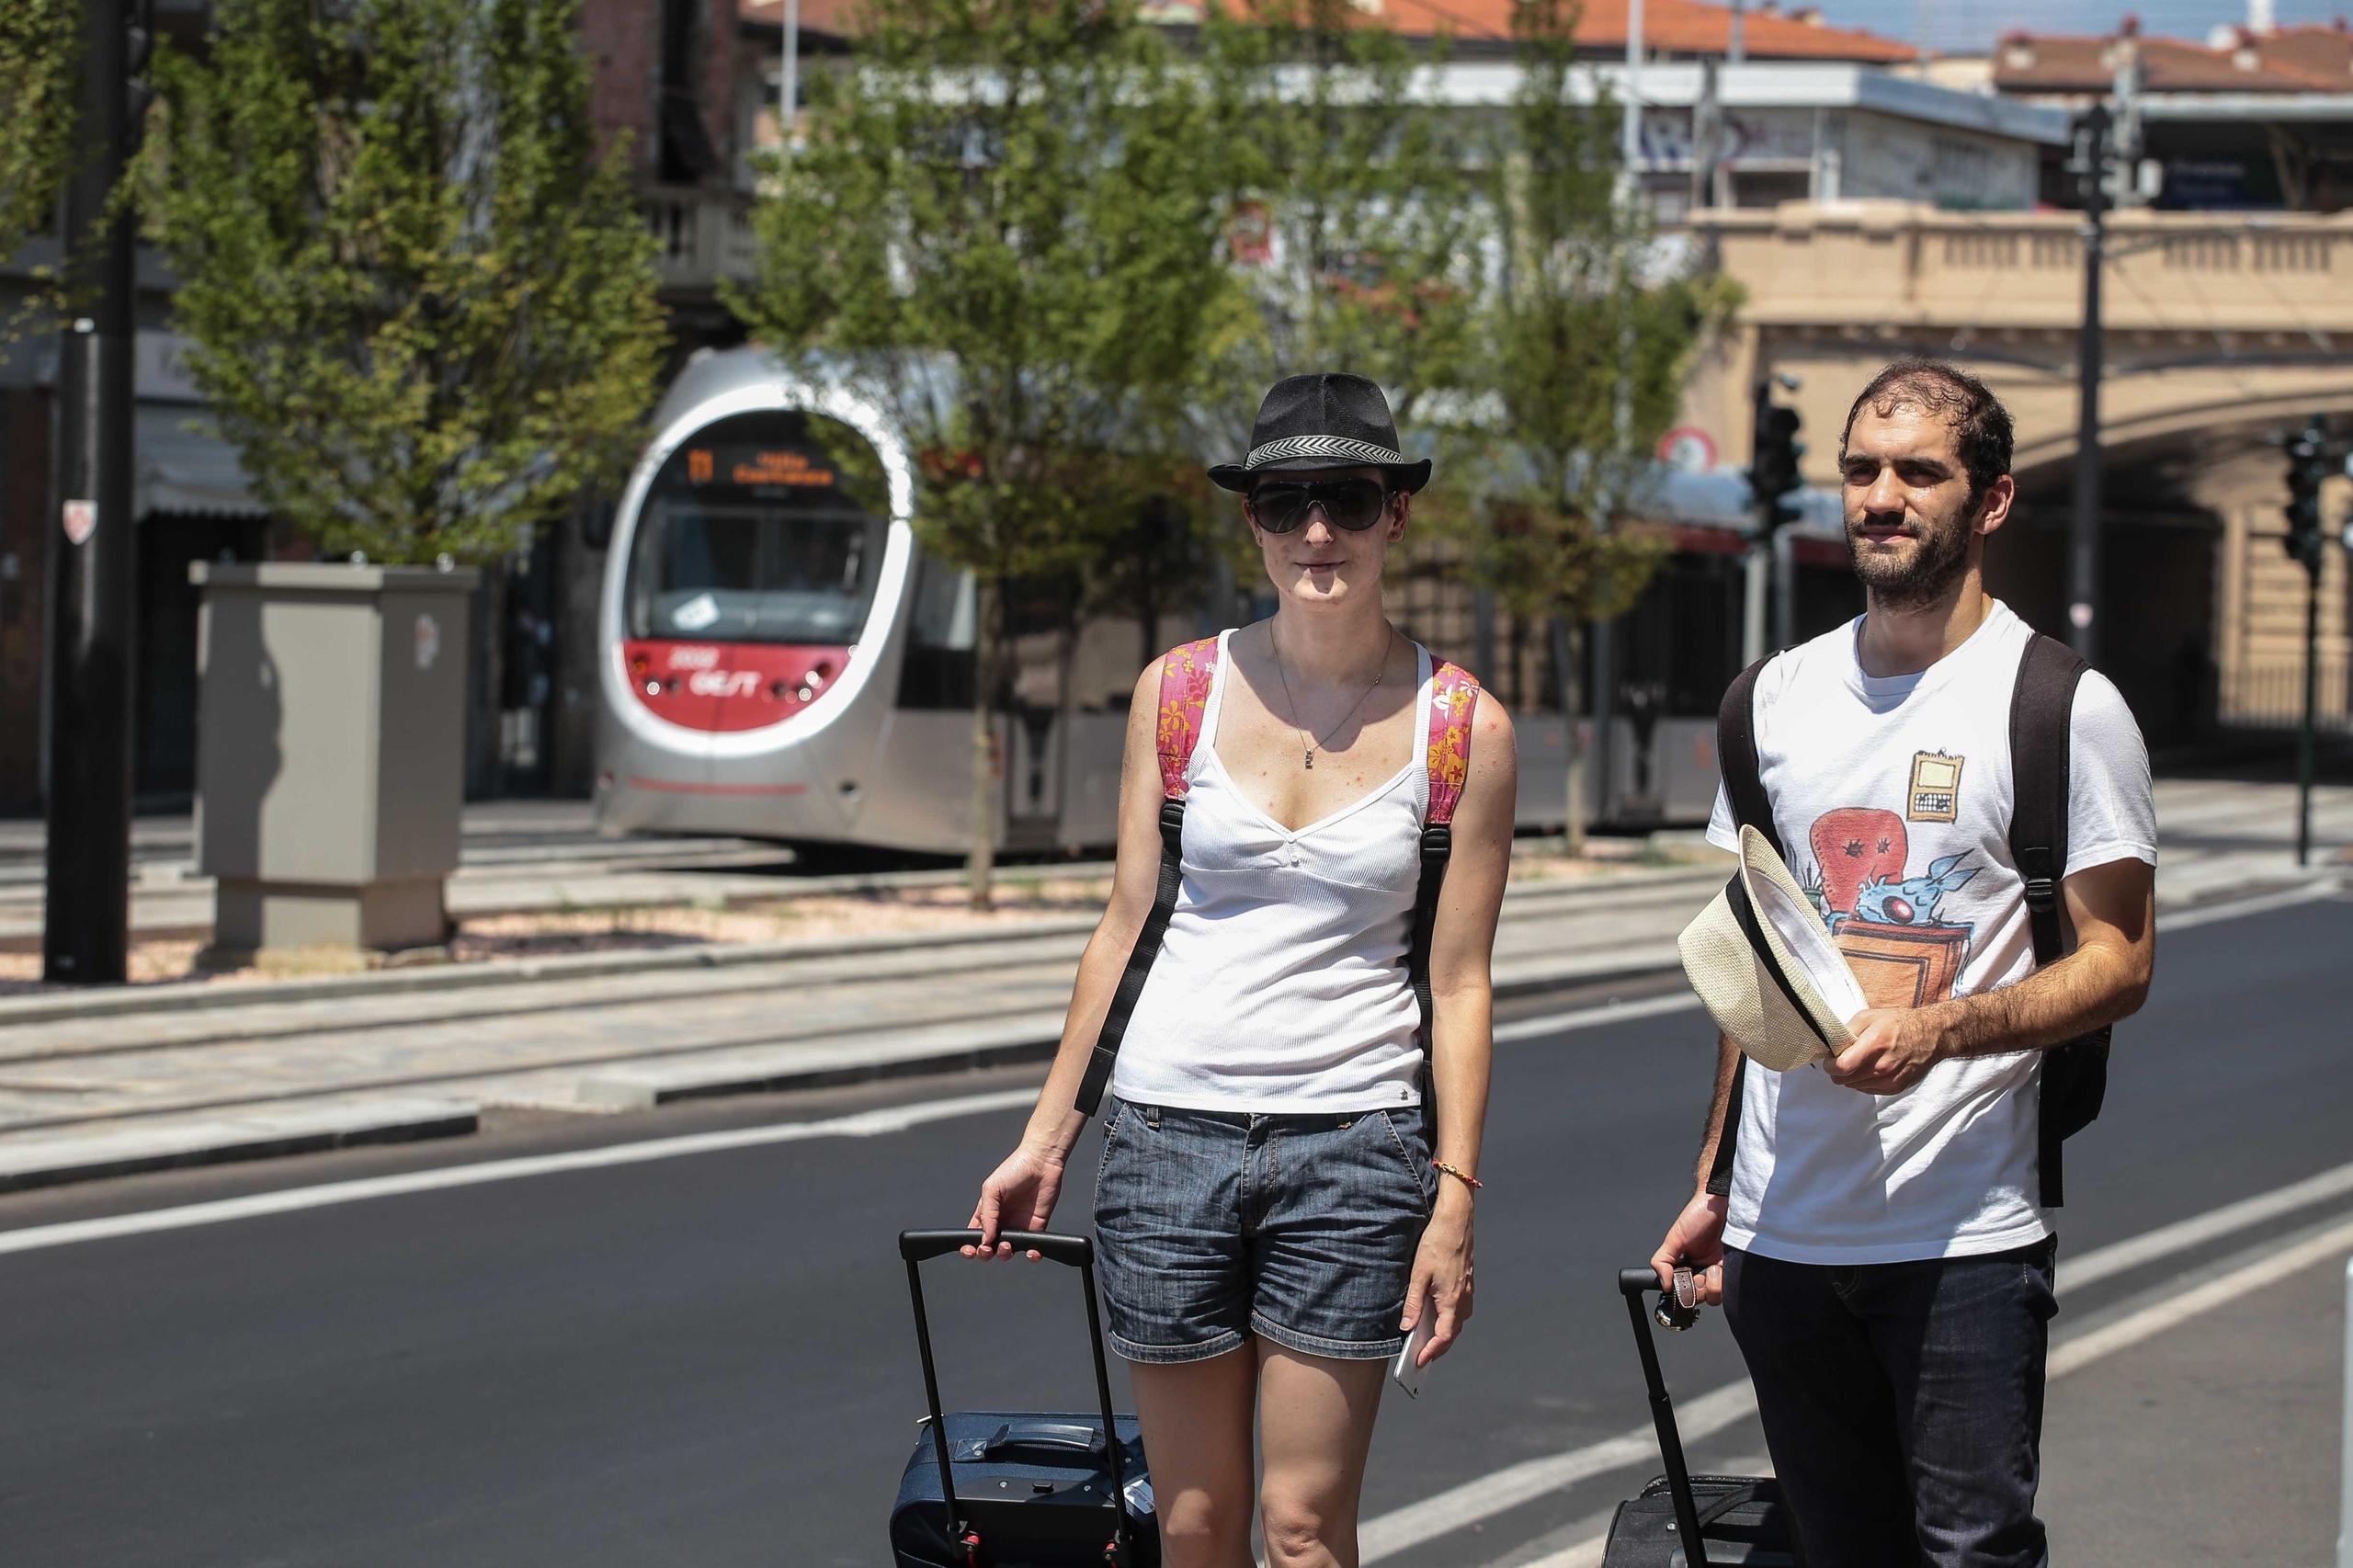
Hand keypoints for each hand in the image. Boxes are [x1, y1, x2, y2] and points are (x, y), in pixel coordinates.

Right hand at [961, 1142, 1065, 1260]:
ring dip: (1005, 1254)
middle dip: (985, 1253)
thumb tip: (985, 1238)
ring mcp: (1018, 1227)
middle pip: (989, 1248)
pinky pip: (1032, 1248)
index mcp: (987, 1213)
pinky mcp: (1036, 1228)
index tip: (969, 1250)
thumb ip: (986, 1215)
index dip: (970, 1246)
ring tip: (1007, 1245)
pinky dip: (1031, 1255)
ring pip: (1008, 1251)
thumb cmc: (1014, 1169)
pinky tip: (1030, 1252)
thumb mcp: (991, 1189)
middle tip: (988, 1248)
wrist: (1041, 1162)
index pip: (975, 1235)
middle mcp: (1001, 1222)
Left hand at [1402, 1196, 1472, 1366]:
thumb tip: (1407, 1327)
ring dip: (1442, 1335)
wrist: (1456, 1222)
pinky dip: (1447, 1321)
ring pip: (1456, 1323)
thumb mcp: (1418, 1274)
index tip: (1418, 1362)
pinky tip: (1435, 1319)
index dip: (1430, 1352)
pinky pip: (1458, 1311)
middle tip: (1419, 1359)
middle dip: (1436, 1348)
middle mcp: (1463, 1300)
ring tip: (1424, 1342)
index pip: (1443, 1337)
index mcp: (1452, 1301)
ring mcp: (1468, 1293)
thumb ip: (1414, 1303)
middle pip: (1451, 1334)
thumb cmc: (1437, 1244)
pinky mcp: (1467, 1285)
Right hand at [1651, 1190, 1728, 1303]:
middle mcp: (1704, 1270)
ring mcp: (1722, 1271)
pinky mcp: (1737, 1268)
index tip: (1683, 1284)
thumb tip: (1664, 1285)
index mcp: (1688, 1266)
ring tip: (1713, 1267)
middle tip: (1698, 1276)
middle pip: (1700, 1298)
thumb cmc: (1697, 1215)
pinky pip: (1732, 1287)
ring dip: (1713, 1286)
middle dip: (1698, 1291)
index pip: (1684, 1291)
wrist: (1721, 1202)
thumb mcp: (1674, 1239)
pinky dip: (1725, 1282)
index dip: (1683, 1292)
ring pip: (1716, 1297)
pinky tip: (1722, 1266)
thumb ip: (1662, 1262)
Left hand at [1827, 1006, 1949, 1095]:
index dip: (1830, 1065)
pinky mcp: (1895, 1088)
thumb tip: (1830, 1045)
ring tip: (1861, 1061)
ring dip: (1852, 1076)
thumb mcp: (1869, 1016)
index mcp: (1875, 1044)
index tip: (1830, 1059)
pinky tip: (1871, 1068)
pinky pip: (1867, 1090)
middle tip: (1844, 1058)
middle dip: (1839, 1070)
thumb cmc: (1900, 1023)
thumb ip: (1846, 1031)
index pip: (1841, 1067)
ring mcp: (1890, 1080)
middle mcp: (1883, 1066)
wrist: (1932, 1035)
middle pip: (1844, 1080)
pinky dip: (1864, 1081)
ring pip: (1854, 1086)